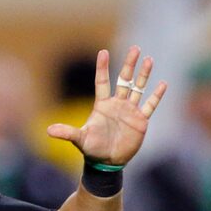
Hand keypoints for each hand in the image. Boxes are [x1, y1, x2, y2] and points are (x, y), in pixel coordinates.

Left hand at [47, 46, 167, 166]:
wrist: (107, 162)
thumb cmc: (91, 149)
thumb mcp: (79, 140)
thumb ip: (67, 132)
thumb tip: (48, 131)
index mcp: (102, 105)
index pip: (102, 81)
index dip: (102, 67)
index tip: (103, 52)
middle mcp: (117, 104)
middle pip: (124, 80)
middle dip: (129, 64)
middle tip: (135, 48)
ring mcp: (129, 111)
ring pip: (138, 88)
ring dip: (144, 75)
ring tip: (149, 60)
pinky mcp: (140, 120)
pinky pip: (150, 105)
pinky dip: (156, 96)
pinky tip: (163, 84)